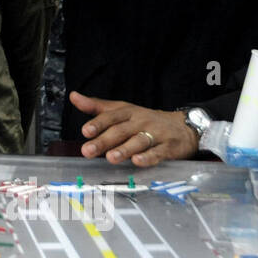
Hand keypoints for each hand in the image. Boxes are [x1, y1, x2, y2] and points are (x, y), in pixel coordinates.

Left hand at [69, 91, 199, 166]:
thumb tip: (74, 96)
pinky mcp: (169, 147)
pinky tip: (138, 161)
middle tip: (88, 150)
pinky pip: (158, 152)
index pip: (111, 117)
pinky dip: (149, 157)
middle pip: (121, 131)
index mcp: (128, 113)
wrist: (183, 127)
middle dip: (104, 141)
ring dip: (124, 149)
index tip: (85, 131)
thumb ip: (97, 106)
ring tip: (111, 157)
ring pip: (138, 141)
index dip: (98, 124)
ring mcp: (156, 134)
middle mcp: (141, 122)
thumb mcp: (122, 110)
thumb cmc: (145, 120)